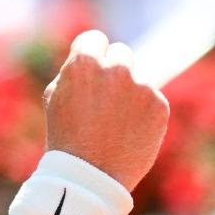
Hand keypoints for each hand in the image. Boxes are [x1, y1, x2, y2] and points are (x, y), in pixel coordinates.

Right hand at [44, 30, 169, 191]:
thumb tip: (93, 57)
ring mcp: (141, 85)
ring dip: (129, 92)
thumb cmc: (65, 137)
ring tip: (114, 122)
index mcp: (84, 63)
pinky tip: (128, 132)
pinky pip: (151, 99)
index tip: (91, 71)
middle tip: (104, 98)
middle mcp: (115, 68)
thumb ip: (74, 72)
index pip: (95, 39)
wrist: (89, 176)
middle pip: (121, 53)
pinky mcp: (159, 104)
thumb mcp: (55, 97)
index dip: (91, 55)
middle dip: (114, 70)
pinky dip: (143, 112)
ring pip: (138, 77)